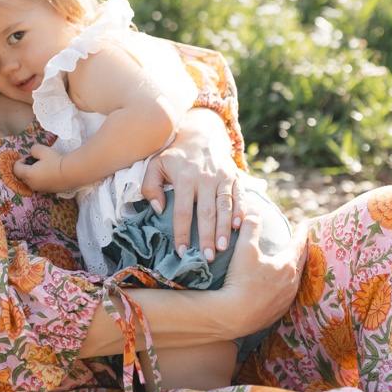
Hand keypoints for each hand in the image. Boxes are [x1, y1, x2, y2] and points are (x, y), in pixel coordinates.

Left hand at [14, 144, 72, 193]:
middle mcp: (32, 185)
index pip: (16, 169)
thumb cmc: (55, 160)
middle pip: (23, 176)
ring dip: (35, 174)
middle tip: (37, 161)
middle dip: (27, 168)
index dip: (20, 161)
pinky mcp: (50, 191)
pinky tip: (52, 173)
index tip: (30, 157)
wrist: (72, 172)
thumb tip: (32, 154)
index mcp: (28, 175)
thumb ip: (33, 150)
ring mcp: (41, 189)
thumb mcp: (42, 150)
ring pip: (33, 181)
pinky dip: (43, 179)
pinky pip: (42, 184)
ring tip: (45, 167)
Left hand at [141, 113, 243, 261]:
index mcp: (184, 179)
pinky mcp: (235, 176)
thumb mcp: (154, 166)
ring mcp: (223, 177)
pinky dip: (241, 211)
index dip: (182, 233)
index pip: (182, 212)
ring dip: (225, 229)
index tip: (181, 252)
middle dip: (207, 237)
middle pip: (207, 213)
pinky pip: (240, 195)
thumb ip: (150, 187)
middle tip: (208, 257)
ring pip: (225, 206)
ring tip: (223, 248)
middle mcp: (205, 179)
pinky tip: (239, 226)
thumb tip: (158, 209)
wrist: (200, 133)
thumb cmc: (173, 155)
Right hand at [217, 214, 306, 337]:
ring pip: (295, 280)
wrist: (234, 315)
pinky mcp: (278, 312)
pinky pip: (286, 296)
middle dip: (301, 251)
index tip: (304, 226)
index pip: (298, 244)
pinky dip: (286, 288)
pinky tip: (280, 289)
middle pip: (300, 262)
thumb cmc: (240, 280)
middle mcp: (291, 282)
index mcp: (286, 264)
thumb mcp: (244, 249)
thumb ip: (250, 228)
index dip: (301, 233)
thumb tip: (254, 211)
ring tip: (292, 266)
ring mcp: (286, 298)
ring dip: (294, 271)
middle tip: (302, 244)